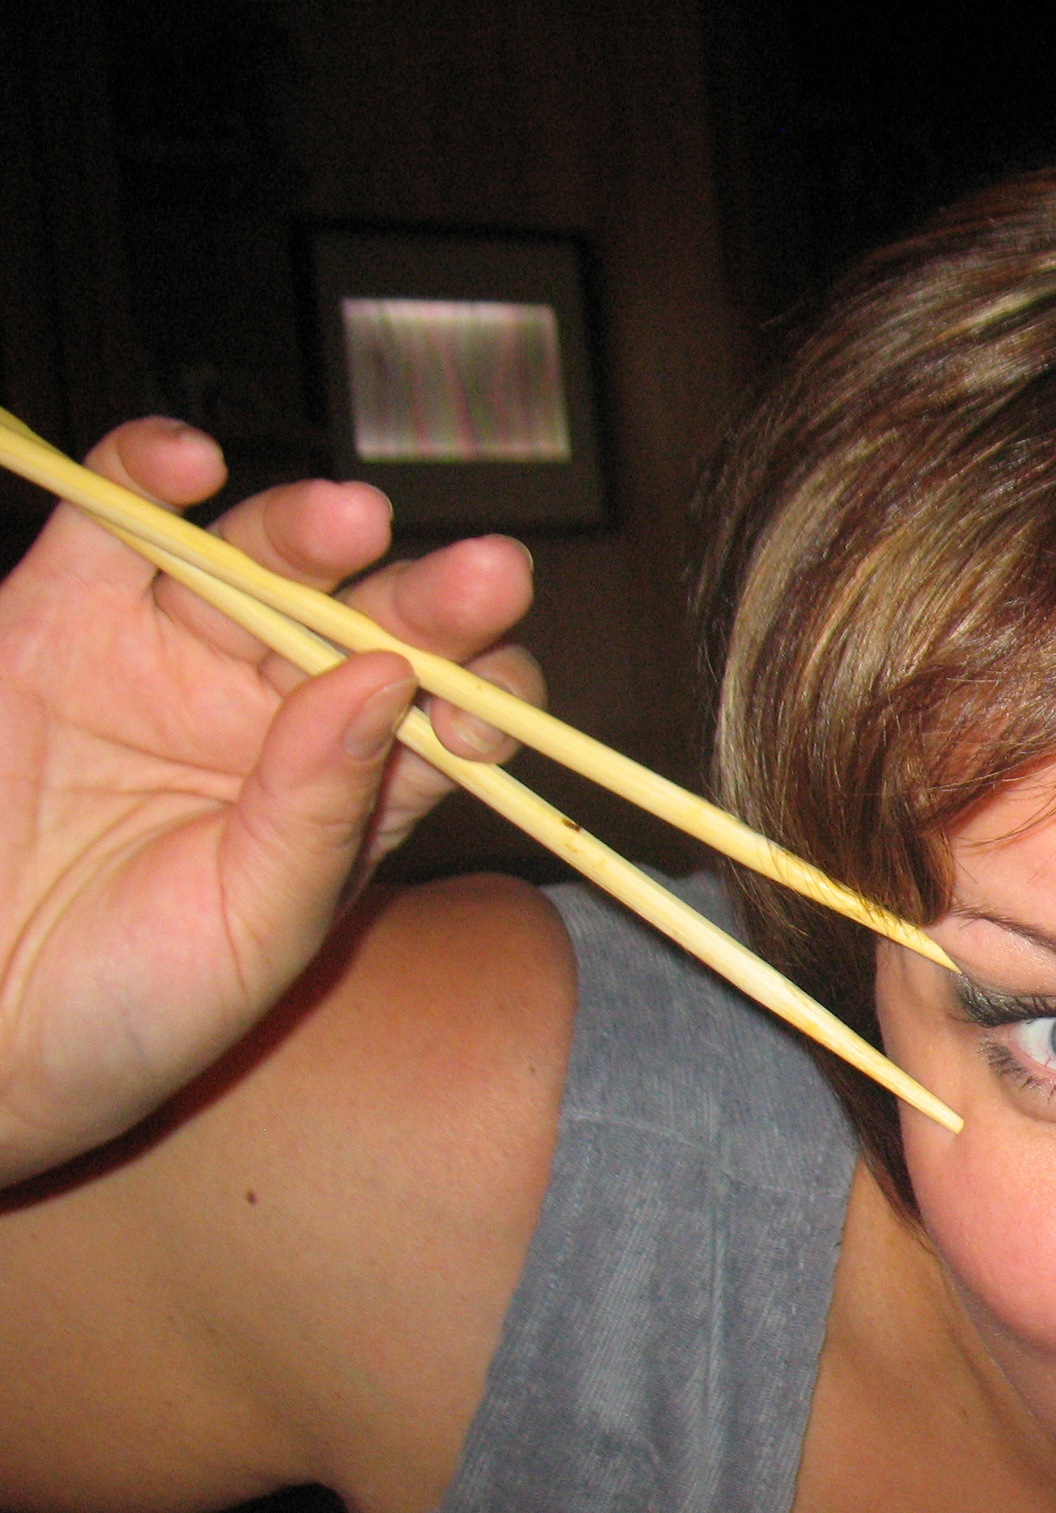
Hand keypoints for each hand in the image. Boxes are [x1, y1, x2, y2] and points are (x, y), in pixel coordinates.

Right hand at [0, 419, 542, 1182]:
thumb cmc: (133, 1006)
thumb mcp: (253, 929)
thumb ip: (319, 813)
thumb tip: (388, 679)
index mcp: (352, 789)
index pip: (451, 715)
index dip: (484, 697)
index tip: (491, 712)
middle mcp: (278, 706)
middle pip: (375, 623)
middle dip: (431, 597)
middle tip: (481, 578)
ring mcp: (176, 651)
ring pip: (264, 558)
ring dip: (311, 530)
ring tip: (350, 523)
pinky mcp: (63, 611)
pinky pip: (116, 519)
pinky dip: (147, 471)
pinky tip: (187, 463)